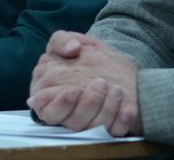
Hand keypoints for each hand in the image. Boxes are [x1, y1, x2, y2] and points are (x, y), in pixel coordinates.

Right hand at [27, 32, 142, 136]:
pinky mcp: (106, 129)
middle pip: (72, 122)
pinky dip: (121, 122)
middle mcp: (67, 113)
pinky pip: (113, 132)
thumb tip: (71, 49)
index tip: (75, 90)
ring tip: (117, 89)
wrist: (110, 64)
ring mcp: (87, 123)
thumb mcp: (67, 41)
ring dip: (106, 110)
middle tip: (101, 83)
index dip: (60, 104)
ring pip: (93, 129)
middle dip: (88, 104)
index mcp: (49, 94)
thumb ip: (61, 41)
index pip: (46, 109)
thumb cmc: (81, 55)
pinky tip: (127, 110)